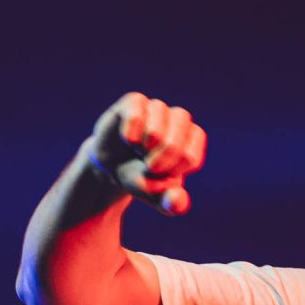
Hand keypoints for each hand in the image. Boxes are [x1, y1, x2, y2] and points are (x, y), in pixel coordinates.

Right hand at [83, 92, 206, 214]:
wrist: (111, 166)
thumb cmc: (142, 178)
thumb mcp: (157, 197)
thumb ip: (172, 202)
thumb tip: (177, 201)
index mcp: (192, 139)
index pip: (190, 157)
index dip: (170, 172)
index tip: (162, 173)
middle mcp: (179, 119)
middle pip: (174, 144)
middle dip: (157, 164)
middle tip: (148, 167)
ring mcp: (158, 107)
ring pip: (155, 131)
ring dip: (143, 150)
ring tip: (138, 150)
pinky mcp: (136, 101)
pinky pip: (136, 115)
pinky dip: (130, 134)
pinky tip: (128, 140)